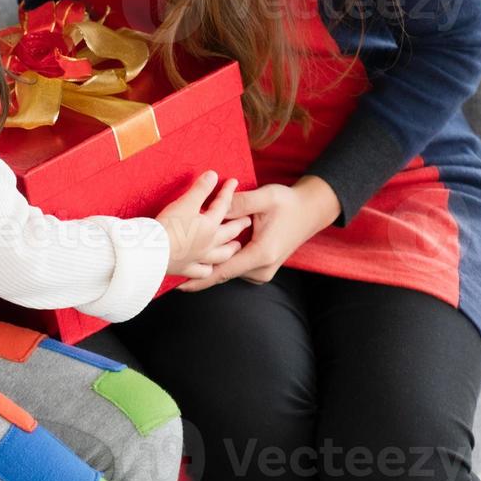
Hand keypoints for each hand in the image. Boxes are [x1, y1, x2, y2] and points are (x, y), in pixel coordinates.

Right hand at [155, 171, 252, 282]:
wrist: (152, 252)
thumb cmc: (169, 226)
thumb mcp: (185, 203)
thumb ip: (200, 189)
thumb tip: (213, 175)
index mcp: (210, 226)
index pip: (223, 205)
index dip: (228, 192)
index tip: (234, 181)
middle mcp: (209, 243)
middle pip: (228, 233)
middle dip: (239, 224)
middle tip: (248, 220)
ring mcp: (199, 258)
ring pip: (221, 256)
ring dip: (230, 250)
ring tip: (235, 246)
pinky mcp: (186, 269)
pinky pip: (201, 272)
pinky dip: (207, 271)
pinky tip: (208, 269)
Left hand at [175, 175, 340, 291]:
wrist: (310, 210)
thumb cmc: (289, 203)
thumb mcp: (264, 197)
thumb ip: (238, 203)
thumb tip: (213, 206)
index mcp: (261, 255)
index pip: (223, 272)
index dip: (198, 278)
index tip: (177, 282)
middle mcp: (262, 268)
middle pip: (222, 273)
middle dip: (197, 270)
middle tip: (170, 268)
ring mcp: (262, 270)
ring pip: (227, 269)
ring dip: (208, 263)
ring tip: (181, 260)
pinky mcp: (260, 266)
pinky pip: (234, 266)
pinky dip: (219, 260)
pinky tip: (202, 254)